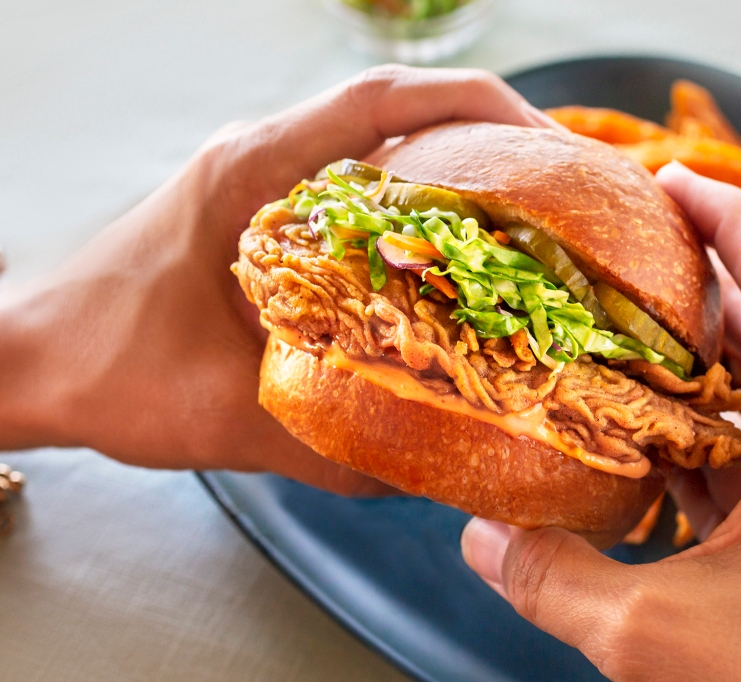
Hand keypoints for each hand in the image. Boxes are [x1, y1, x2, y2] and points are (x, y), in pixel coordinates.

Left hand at [0, 65, 556, 494]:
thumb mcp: (222, 417)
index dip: (472, 106)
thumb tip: (424, 479)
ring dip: (457, 168)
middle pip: (396, 114)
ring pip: (380, 148)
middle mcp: (262, 161)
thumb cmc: (104, 369)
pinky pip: (357, 191)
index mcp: (250, 176)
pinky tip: (454, 260)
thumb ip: (325, 448)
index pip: (378, 103)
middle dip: (490, 136)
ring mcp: (263, 182)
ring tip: (530, 214)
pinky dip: (415, 209)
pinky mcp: (264, 214)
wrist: (32, 358)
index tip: (546, 139)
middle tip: (563, 185)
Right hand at [461, 162, 740, 679]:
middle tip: (629, 258)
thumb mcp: (653, 636)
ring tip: (621, 349)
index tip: (673, 181)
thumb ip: (555, 580)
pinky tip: (642, 461)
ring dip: (697, 379)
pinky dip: (700, 453)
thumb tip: (479, 536)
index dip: (731, 222)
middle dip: (703, 292)